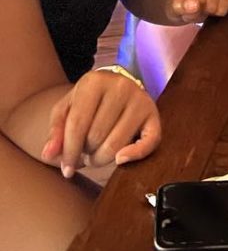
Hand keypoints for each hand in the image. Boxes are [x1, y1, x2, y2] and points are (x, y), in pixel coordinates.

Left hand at [41, 70, 160, 176]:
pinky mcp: (154, 114)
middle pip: (96, 137)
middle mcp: (120, 87)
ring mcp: (140, 99)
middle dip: (87, 153)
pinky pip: (149, 143)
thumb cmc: (89, 101)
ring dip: (103, 158)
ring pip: (117, 145)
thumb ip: (56, 131)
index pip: (77, 124)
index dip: (69, 151)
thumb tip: (49, 155)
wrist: (117, 85)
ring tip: (98, 152)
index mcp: (95, 81)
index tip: (66, 169)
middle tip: (86, 150)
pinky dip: (134, 156)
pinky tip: (120, 160)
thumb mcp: (67, 108)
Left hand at [167, 0, 227, 23]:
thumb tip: (194, 5)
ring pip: (224, 5)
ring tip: (207, 4)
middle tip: (199, 6)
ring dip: (216, 10)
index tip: (191, 6)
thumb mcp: (173, 7)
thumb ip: (180, 6)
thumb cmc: (180, 1)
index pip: (199, 0)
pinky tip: (217, 1)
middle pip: (213, 4)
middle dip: (206, 10)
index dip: (195, 10)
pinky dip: (226, 6)